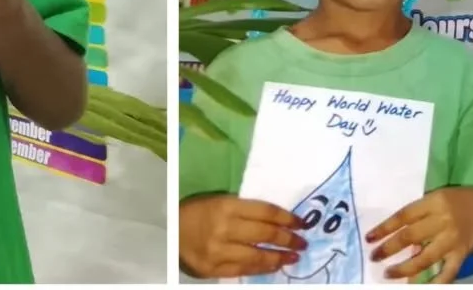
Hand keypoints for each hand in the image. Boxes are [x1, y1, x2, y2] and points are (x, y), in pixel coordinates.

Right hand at [178, 194, 305, 279]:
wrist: (170, 233)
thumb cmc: (197, 212)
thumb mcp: (218, 201)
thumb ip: (243, 210)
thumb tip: (275, 219)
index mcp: (226, 206)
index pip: (264, 212)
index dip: (286, 218)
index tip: (301, 223)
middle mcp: (224, 228)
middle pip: (264, 234)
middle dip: (288, 238)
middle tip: (303, 241)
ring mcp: (219, 252)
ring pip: (257, 256)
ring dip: (279, 257)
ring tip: (294, 256)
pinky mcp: (214, 270)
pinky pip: (244, 271)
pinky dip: (262, 269)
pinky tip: (275, 266)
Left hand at [367, 186, 472, 282]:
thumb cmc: (457, 200)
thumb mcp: (437, 198)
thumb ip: (420, 216)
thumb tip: (401, 240)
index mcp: (432, 203)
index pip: (402, 216)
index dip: (384, 228)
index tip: (370, 238)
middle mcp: (441, 221)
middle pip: (410, 236)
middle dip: (389, 248)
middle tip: (374, 257)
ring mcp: (452, 239)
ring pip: (425, 257)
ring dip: (405, 268)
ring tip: (389, 273)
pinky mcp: (462, 254)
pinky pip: (447, 272)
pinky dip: (435, 282)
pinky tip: (421, 288)